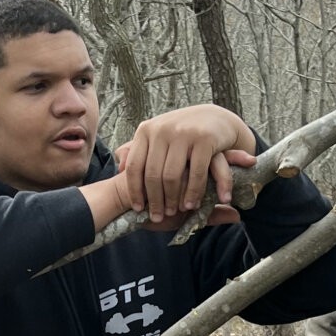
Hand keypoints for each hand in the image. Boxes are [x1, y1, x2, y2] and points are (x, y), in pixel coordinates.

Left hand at [117, 104, 256, 224]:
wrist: (216, 118)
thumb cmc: (182, 134)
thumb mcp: (157, 136)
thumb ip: (137, 149)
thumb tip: (119, 166)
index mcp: (146, 130)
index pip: (134, 166)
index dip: (134, 191)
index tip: (138, 209)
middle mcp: (162, 130)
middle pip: (152, 175)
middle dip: (154, 200)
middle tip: (158, 217)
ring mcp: (184, 133)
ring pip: (172, 176)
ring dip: (172, 199)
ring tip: (174, 213)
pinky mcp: (205, 139)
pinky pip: (196, 173)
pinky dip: (193, 193)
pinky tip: (192, 205)